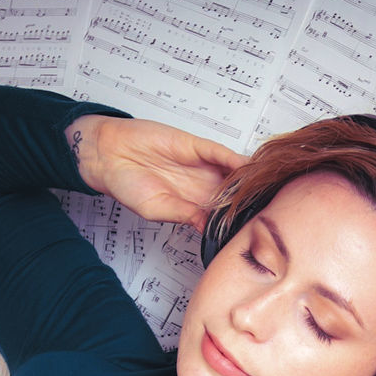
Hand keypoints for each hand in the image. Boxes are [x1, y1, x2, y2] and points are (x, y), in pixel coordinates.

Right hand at [66, 114, 247, 230]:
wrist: (109, 155)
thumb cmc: (126, 184)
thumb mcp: (155, 209)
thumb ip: (184, 215)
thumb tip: (208, 227)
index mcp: (192, 206)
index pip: (222, 216)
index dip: (236, 221)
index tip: (252, 228)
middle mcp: (201, 187)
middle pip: (234, 195)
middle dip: (249, 201)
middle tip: (266, 209)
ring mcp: (201, 167)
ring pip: (233, 173)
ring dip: (247, 181)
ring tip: (263, 189)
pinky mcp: (196, 147)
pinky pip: (221, 153)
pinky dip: (235, 160)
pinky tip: (248, 168)